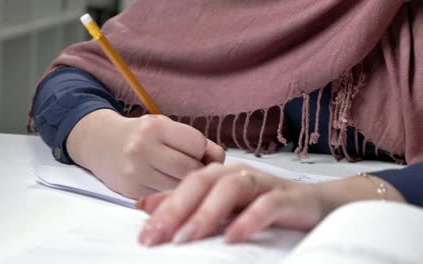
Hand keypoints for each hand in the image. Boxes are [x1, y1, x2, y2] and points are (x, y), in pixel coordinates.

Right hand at [66, 109, 224, 198]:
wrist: (101, 143)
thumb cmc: (141, 134)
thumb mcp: (165, 127)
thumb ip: (194, 140)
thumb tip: (220, 159)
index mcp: (155, 127)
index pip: (197, 144)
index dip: (205, 151)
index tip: (201, 153)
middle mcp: (143, 148)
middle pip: (190, 169)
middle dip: (200, 170)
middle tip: (196, 168)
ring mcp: (136, 172)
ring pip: (180, 187)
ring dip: (188, 184)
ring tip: (183, 176)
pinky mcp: (133, 191)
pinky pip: (165, 197)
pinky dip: (173, 193)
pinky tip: (168, 184)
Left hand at [137, 163, 405, 245]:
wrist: (317, 204)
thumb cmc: (264, 206)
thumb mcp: (222, 208)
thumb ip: (188, 205)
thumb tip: (146, 205)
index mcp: (219, 176)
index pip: (185, 188)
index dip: (163, 209)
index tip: (143, 237)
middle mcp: (237, 174)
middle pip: (201, 183)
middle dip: (176, 210)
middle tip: (155, 239)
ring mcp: (263, 183)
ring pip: (230, 189)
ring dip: (206, 213)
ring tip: (186, 239)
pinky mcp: (288, 197)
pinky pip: (267, 204)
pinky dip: (249, 219)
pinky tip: (233, 238)